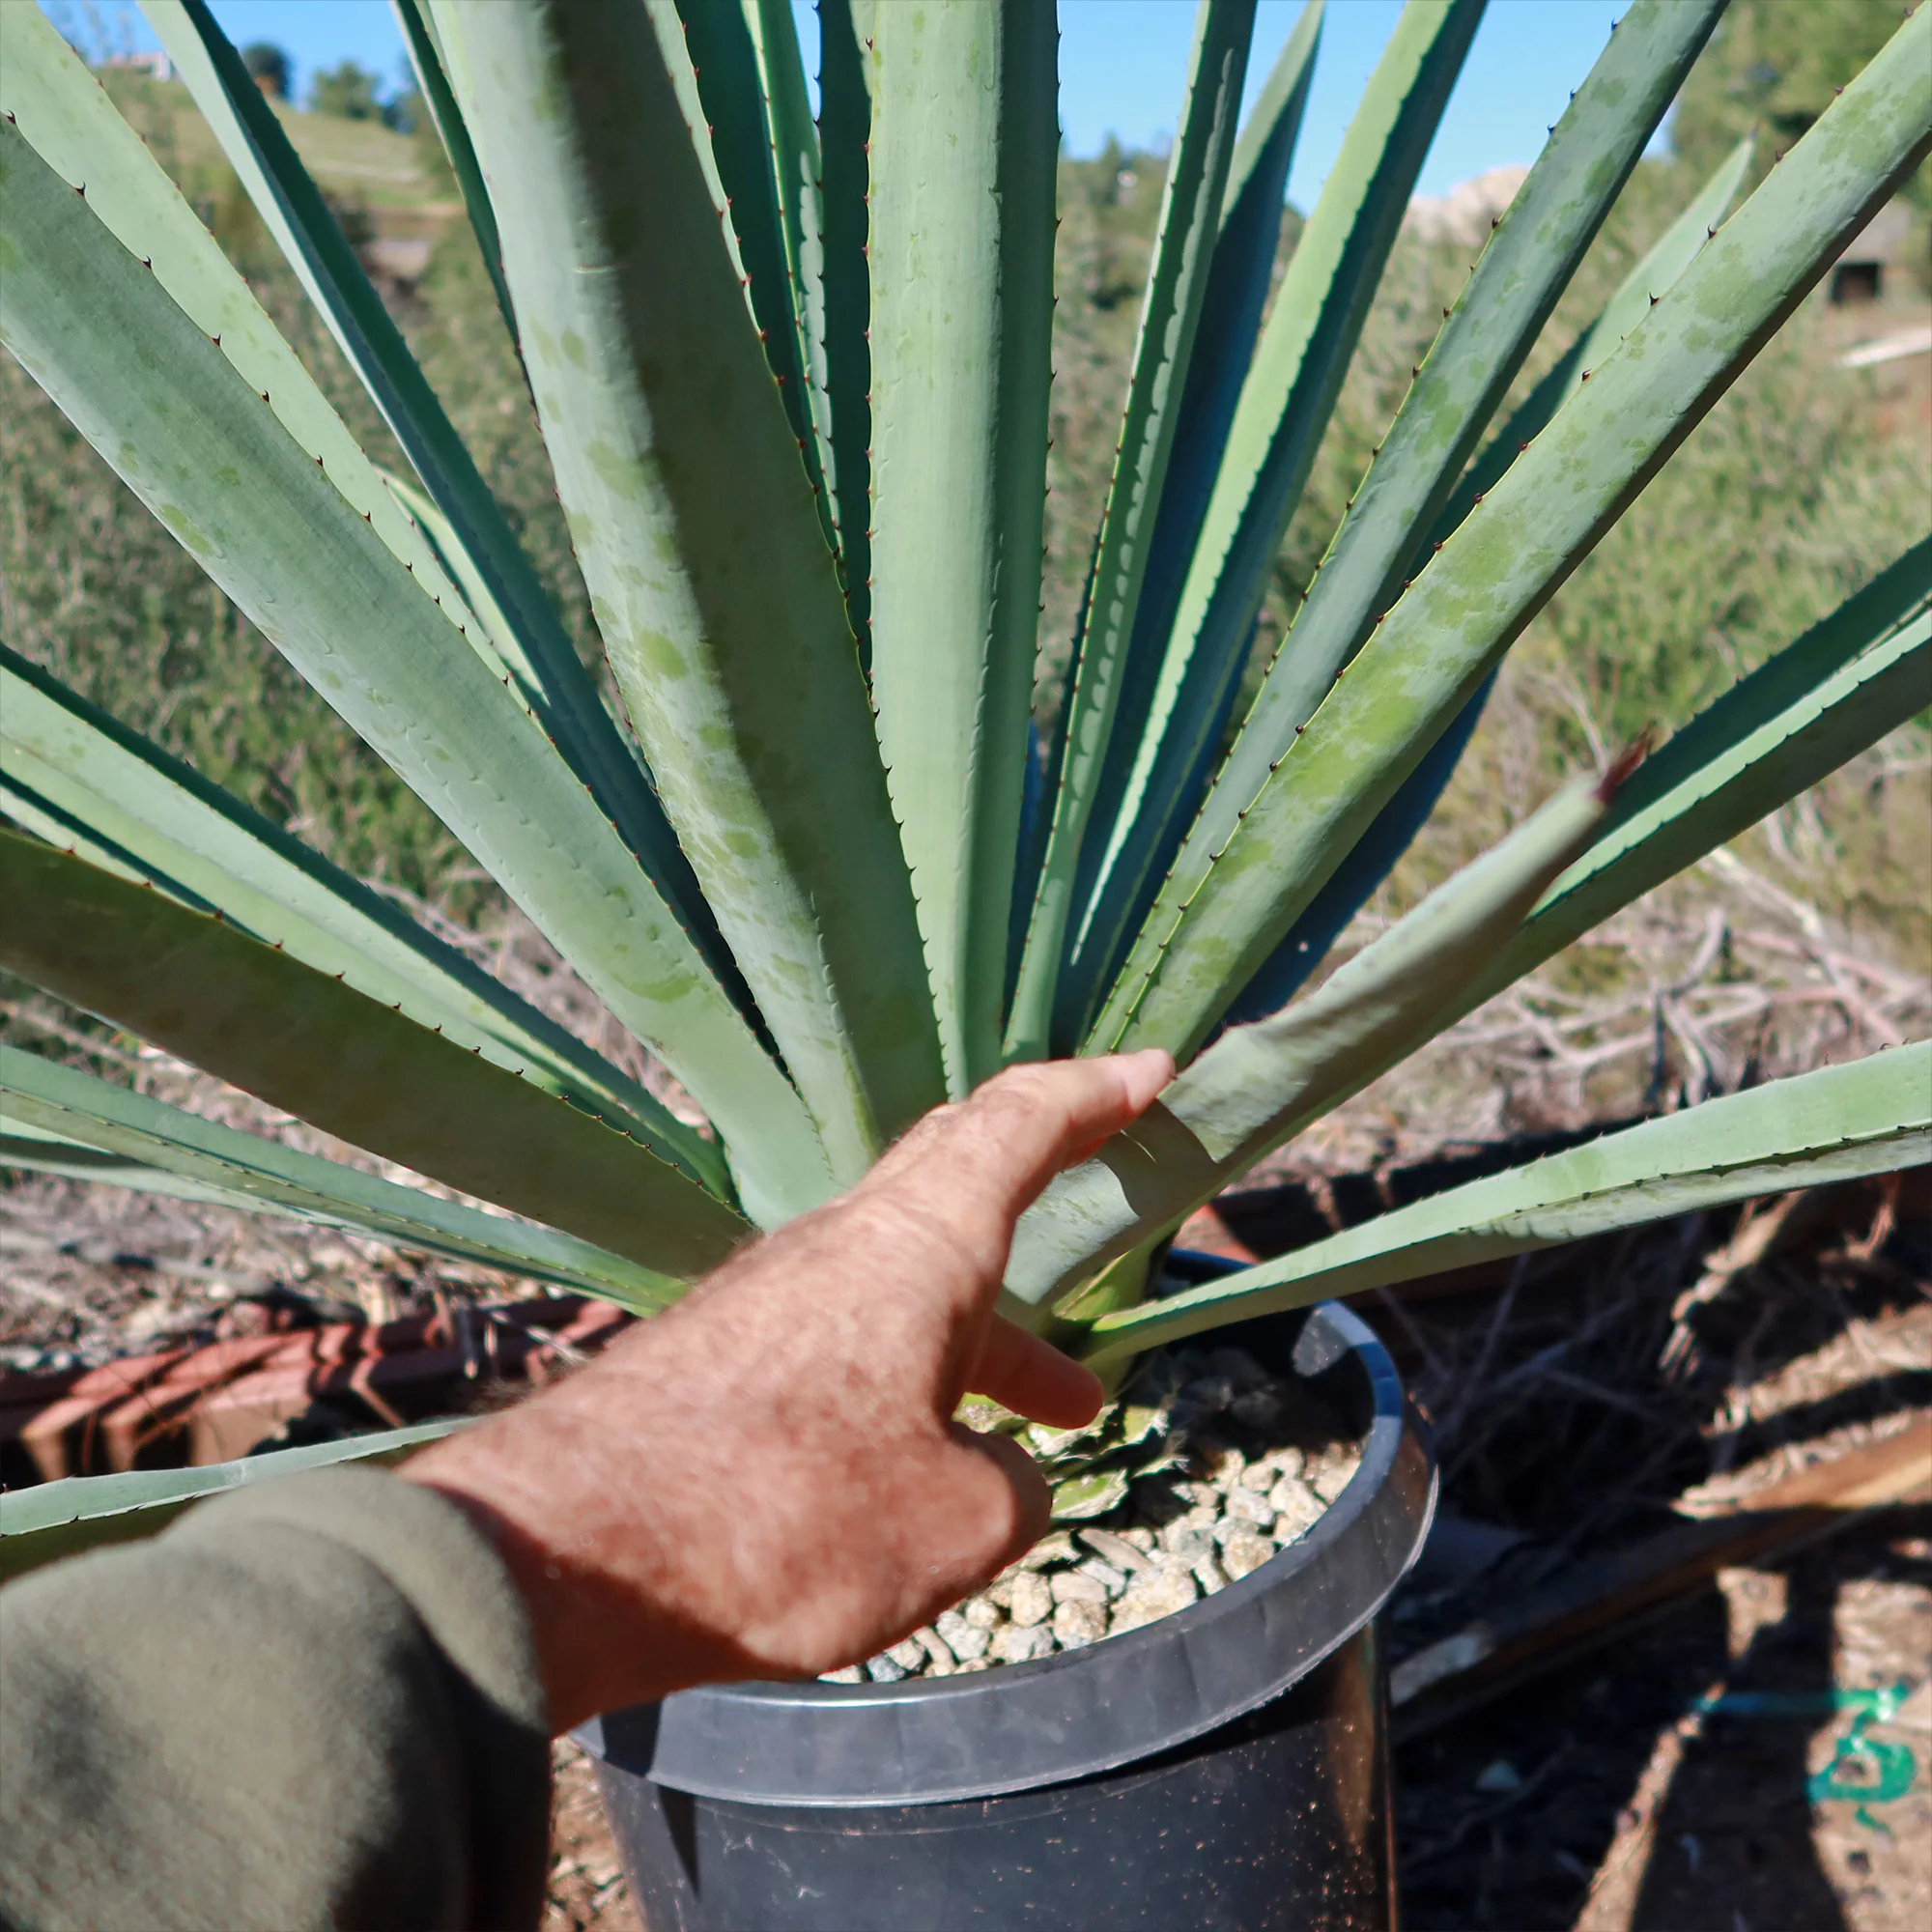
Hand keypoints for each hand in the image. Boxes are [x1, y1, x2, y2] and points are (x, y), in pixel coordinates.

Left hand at [405, 1051, 1173, 1731]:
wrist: (567, 1551)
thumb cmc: (785, 1517)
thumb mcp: (957, 1525)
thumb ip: (1011, 1486)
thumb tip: (1001, 1471)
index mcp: (916, 1247)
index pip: (1018, 1127)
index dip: (1094, 1093)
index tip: (1152, 1069)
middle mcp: (841, 1244)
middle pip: (955, 1171)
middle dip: (1044, 1178)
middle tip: (1106, 1178)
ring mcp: (771, 1294)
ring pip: (909, 1277)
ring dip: (990, 1325)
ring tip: (1059, 1408)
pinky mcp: (721, 1354)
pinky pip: (850, 1331)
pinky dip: (918, 1366)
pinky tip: (925, 1457)